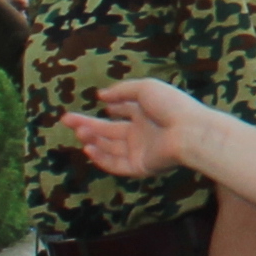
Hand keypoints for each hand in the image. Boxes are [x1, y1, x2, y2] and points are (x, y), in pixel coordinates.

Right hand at [62, 78, 206, 177]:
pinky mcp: (140, 166)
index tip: (100, 103)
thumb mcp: (145, 89)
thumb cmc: (171, 106)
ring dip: (93, 139)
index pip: (124, 111)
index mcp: (147, 112)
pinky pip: (117, 164)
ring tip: (78, 132)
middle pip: (110, 130)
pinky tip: (88, 148)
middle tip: (66, 119)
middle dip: (89, 125)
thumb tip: (100, 96)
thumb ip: (121, 91)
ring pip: (110, 147)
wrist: (189, 132)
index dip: (112, 107)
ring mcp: (141, 150)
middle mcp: (142, 132)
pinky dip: (101, 158)